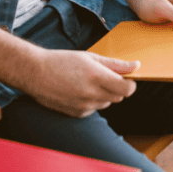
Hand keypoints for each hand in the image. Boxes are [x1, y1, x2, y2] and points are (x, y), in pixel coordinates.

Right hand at [24, 50, 139, 116]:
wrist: (36, 73)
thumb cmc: (61, 61)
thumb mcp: (90, 57)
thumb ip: (116, 64)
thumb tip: (136, 65)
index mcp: (97, 77)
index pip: (128, 89)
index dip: (130, 84)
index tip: (126, 78)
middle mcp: (92, 94)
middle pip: (119, 97)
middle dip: (116, 87)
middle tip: (103, 76)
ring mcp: (84, 106)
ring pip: (106, 103)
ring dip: (103, 94)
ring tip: (86, 82)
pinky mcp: (78, 113)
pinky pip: (94, 109)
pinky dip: (91, 101)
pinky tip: (77, 91)